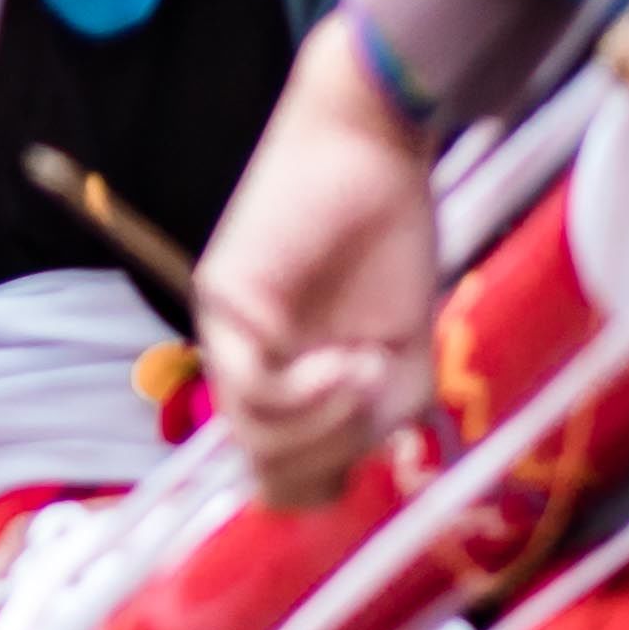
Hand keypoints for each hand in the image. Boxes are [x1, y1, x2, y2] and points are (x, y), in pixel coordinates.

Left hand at [191, 23, 449, 506]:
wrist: (371, 148)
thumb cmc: (390, 237)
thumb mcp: (406, 347)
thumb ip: (388, 411)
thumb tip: (369, 457)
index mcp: (287, 385)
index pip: (283, 480)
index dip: (331, 481)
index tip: (381, 442)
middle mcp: (247, 370)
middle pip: (270, 475)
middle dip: (333, 456)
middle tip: (375, 400)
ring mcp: (228, 340)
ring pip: (258, 440)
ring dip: (327, 422)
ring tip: (364, 370)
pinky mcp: (223, 308)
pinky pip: (255, 391)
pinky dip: (310, 392)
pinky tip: (348, 358)